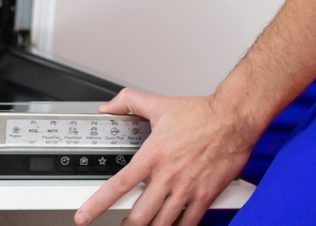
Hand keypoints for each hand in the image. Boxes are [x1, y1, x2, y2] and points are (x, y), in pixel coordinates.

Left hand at [75, 89, 254, 225]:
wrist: (231, 120)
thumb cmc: (199, 114)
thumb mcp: (158, 104)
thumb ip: (128, 102)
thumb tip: (107, 107)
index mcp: (152, 155)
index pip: (119, 184)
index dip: (98, 204)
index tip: (84, 216)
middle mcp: (167, 176)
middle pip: (139, 215)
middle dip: (126, 224)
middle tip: (120, 223)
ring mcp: (186, 190)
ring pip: (161, 224)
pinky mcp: (205, 197)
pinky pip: (187, 223)